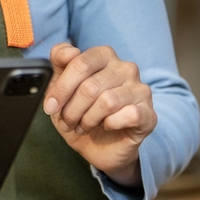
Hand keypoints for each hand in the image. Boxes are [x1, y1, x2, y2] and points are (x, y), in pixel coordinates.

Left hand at [43, 42, 155, 185]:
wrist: (102, 148)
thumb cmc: (82, 114)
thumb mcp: (62, 89)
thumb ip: (60, 63)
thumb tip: (68, 51)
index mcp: (104, 56)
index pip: (80, 63)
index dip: (61, 88)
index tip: (50, 106)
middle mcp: (126, 68)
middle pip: (90, 86)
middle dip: (71, 110)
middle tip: (67, 123)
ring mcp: (140, 89)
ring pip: (107, 101)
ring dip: (88, 120)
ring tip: (83, 127)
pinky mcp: (149, 113)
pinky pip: (127, 115)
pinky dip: (110, 124)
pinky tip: (107, 126)